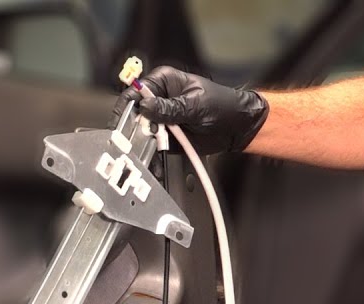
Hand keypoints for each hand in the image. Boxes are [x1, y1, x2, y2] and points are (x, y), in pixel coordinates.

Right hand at [115, 66, 267, 154]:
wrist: (237, 127)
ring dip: (143, 145)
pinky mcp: (165, 137)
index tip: (125, 121)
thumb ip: (170, 108)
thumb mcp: (196, 105)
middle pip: (135, 114)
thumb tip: (146, 107)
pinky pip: (152, 147)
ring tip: (148, 153)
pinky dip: (152, 156)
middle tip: (140, 139)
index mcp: (164, 82)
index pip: (136, 91)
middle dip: (135, 129)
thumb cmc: (223, 106)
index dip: (128, 106)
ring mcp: (161, 119)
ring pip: (141, 133)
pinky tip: (155, 162)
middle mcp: (159, 100)